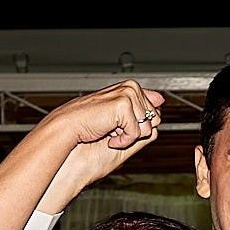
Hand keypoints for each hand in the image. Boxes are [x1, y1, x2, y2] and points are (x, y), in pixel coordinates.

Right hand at [36, 82, 165, 199]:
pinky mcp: (123, 104)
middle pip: (154, 121)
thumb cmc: (89, 127)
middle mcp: (131, 88)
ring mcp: (128, 94)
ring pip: (147, 128)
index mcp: (131, 88)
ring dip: (128, 138)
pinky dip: (123, 142)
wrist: (68, 131)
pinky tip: (108, 137)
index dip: (138, 127)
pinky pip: (137, 133)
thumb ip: (142, 109)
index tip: (118, 128)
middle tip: (112, 131)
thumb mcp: (121, 118)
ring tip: (109, 133)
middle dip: (136, 132)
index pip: (153, 113)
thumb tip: (161, 100)